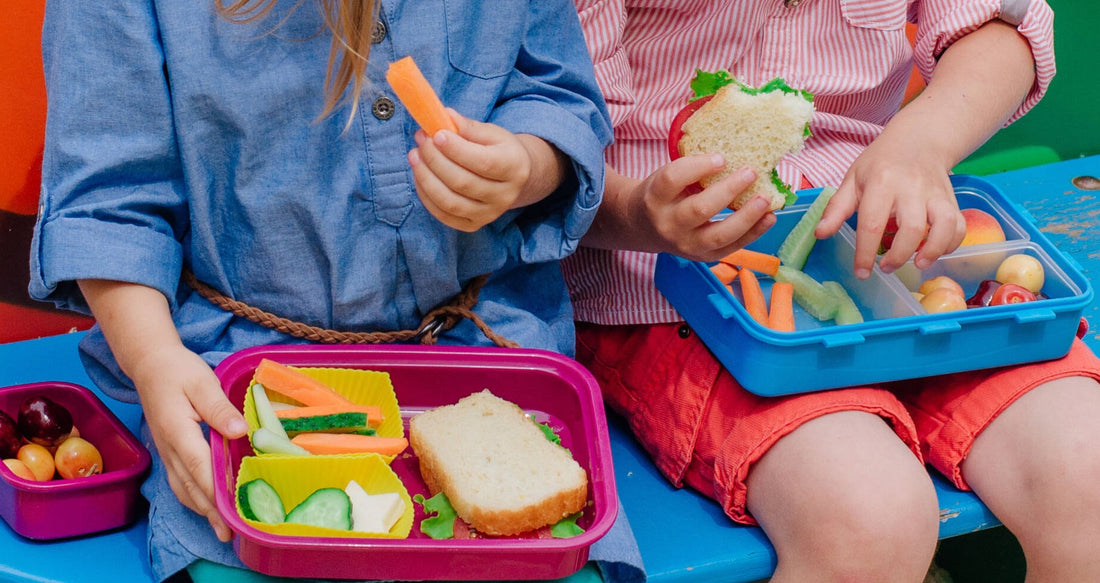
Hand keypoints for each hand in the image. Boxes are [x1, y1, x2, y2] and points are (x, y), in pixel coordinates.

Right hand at [129, 345, 247, 541]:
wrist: (150, 365)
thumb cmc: (179, 371)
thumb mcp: (202, 382)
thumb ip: (220, 409)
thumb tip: (240, 432)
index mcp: (178, 431)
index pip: (199, 467)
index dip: (215, 491)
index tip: (231, 511)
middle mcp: (169, 448)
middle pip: (191, 487)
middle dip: (210, 512)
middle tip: (230, 534)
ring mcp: (166, 452)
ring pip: (183, 488)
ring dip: (202, 510)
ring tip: (221, 529)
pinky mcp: (168, 451)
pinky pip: (179, 482)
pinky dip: (194, 498)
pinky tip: (206, 506)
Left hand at [409, 109, 553, 231]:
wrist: (513, 178)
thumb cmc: (499, 150)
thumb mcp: (492, 133)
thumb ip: (468, 127)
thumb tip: (443, 117)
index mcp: (514, 168)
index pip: (483, 162)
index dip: (456, 149)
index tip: (435, 134)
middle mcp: (505, 195)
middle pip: (462, 182)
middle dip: (435, 159)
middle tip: (421, 140)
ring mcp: (489, 214)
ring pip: (449, 201)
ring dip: (425, 178)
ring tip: (415, 156)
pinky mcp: (473, 225)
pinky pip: (443, 215)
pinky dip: (426, 195)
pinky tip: (420, 175)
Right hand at [607, 154, 774, 260]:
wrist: (644, 227)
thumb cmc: (662, 195)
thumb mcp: (666, 177)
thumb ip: (692, 170)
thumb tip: (736, 154)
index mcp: (655, 197)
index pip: (672, 179)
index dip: (698, 167)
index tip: (721, 157)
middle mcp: (668, 224)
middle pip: (698, 209)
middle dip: (728, 190)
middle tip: (751, 172)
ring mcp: (685, 245)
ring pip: (718, 235)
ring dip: (746, 216)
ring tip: (766, 199)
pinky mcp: (702, 257)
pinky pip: (731, 248)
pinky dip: (753, 233)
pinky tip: (769, 217)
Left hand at [814, 137, 964, 278]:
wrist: (918, 139)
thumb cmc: (880, 163)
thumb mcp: (853, 179)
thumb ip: (837, 208)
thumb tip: (820, 234)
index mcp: (881, 183)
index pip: (872, 224)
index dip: (865, 253)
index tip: (861, 272)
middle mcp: (911, 189)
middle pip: (912, 228)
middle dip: (899, 255)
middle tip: (886, 267)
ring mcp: (936, 194)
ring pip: (944, 225)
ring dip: (933, 250)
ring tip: (918, 263)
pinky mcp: (952, 199)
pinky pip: (959, 225)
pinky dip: (951, 243)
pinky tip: (935, 252)